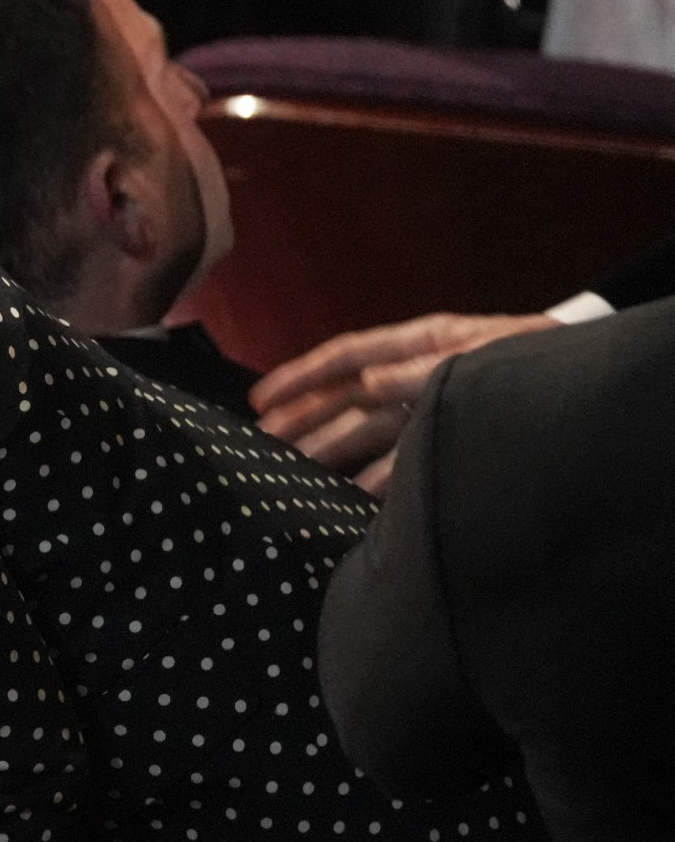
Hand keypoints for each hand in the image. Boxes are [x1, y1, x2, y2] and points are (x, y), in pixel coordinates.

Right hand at [250, 312, 556, 493]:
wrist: (581, 391)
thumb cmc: (533, 358)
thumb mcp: (478, 355)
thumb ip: (422, 370)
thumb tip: (366, 382)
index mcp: (419, 343)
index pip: (347, 356)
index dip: (301, 376)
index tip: (261, 398)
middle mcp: (414, 376)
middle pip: (345, 398)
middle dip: (300, 419)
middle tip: (259, 444)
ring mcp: (427, 410)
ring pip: (364, 433)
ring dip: (327, 452)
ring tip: (289, 473)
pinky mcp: (443, 440)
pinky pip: (399, 463)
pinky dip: (373, 481)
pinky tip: (347, 498)